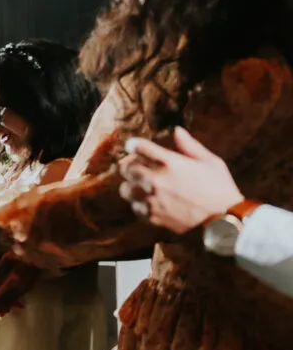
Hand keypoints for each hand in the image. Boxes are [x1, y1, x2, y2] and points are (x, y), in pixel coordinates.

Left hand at [119, 127, 242, 233]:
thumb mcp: (210, 161)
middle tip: (134, 165)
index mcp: (171, 163)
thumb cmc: (221, 188)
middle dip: (129, 164)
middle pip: (126, 168)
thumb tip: (177, 130)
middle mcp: (157, 180)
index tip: (133, 146)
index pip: (139, 147)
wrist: (225, 219)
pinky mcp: (153, 216)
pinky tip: (147, 201)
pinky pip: (134, 207)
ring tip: (137, 185)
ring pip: (125, 189)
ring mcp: (153, 199)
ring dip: (130, 184)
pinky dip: (138, 203)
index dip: (134, 144)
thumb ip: (190, 145)